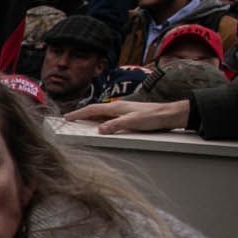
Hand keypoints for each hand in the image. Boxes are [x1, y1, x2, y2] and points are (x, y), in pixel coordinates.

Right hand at [66, 97, 193, 133]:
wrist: (170, 114)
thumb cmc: (153, 116)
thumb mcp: (132, 122)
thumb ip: (115, 125)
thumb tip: (99, 130)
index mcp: (116, 107)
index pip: (92, 109)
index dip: (78, 114)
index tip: (67, 117)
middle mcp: (118, 107)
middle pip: (95, 110)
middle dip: (82, 115)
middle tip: (71, 119)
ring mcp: (124, 111)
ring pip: (102, 113)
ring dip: (91, 117)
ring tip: (83, 122)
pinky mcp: (129, 115)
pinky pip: (110, 117)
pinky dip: (101, 120)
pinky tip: (104, 125)